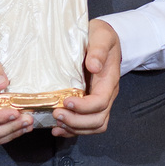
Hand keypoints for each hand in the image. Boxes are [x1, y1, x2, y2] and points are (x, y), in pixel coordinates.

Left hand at [52, 20, 120, 137]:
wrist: (103, 39)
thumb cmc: (101, 37)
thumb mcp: (102, 36)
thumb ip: (99, 49)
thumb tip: (94, 66)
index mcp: (109, 81)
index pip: (100, 102)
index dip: (84, 107)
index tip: (66, 101)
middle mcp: (106, 94)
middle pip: (97, 120)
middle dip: (76, 121)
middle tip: (56, 114)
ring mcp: (99, 101)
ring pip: (93, 126)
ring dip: (74, 128)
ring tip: (56, 123)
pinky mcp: (89, 104)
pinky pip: (86, 124)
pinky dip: (72, 130)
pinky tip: (58, 128)